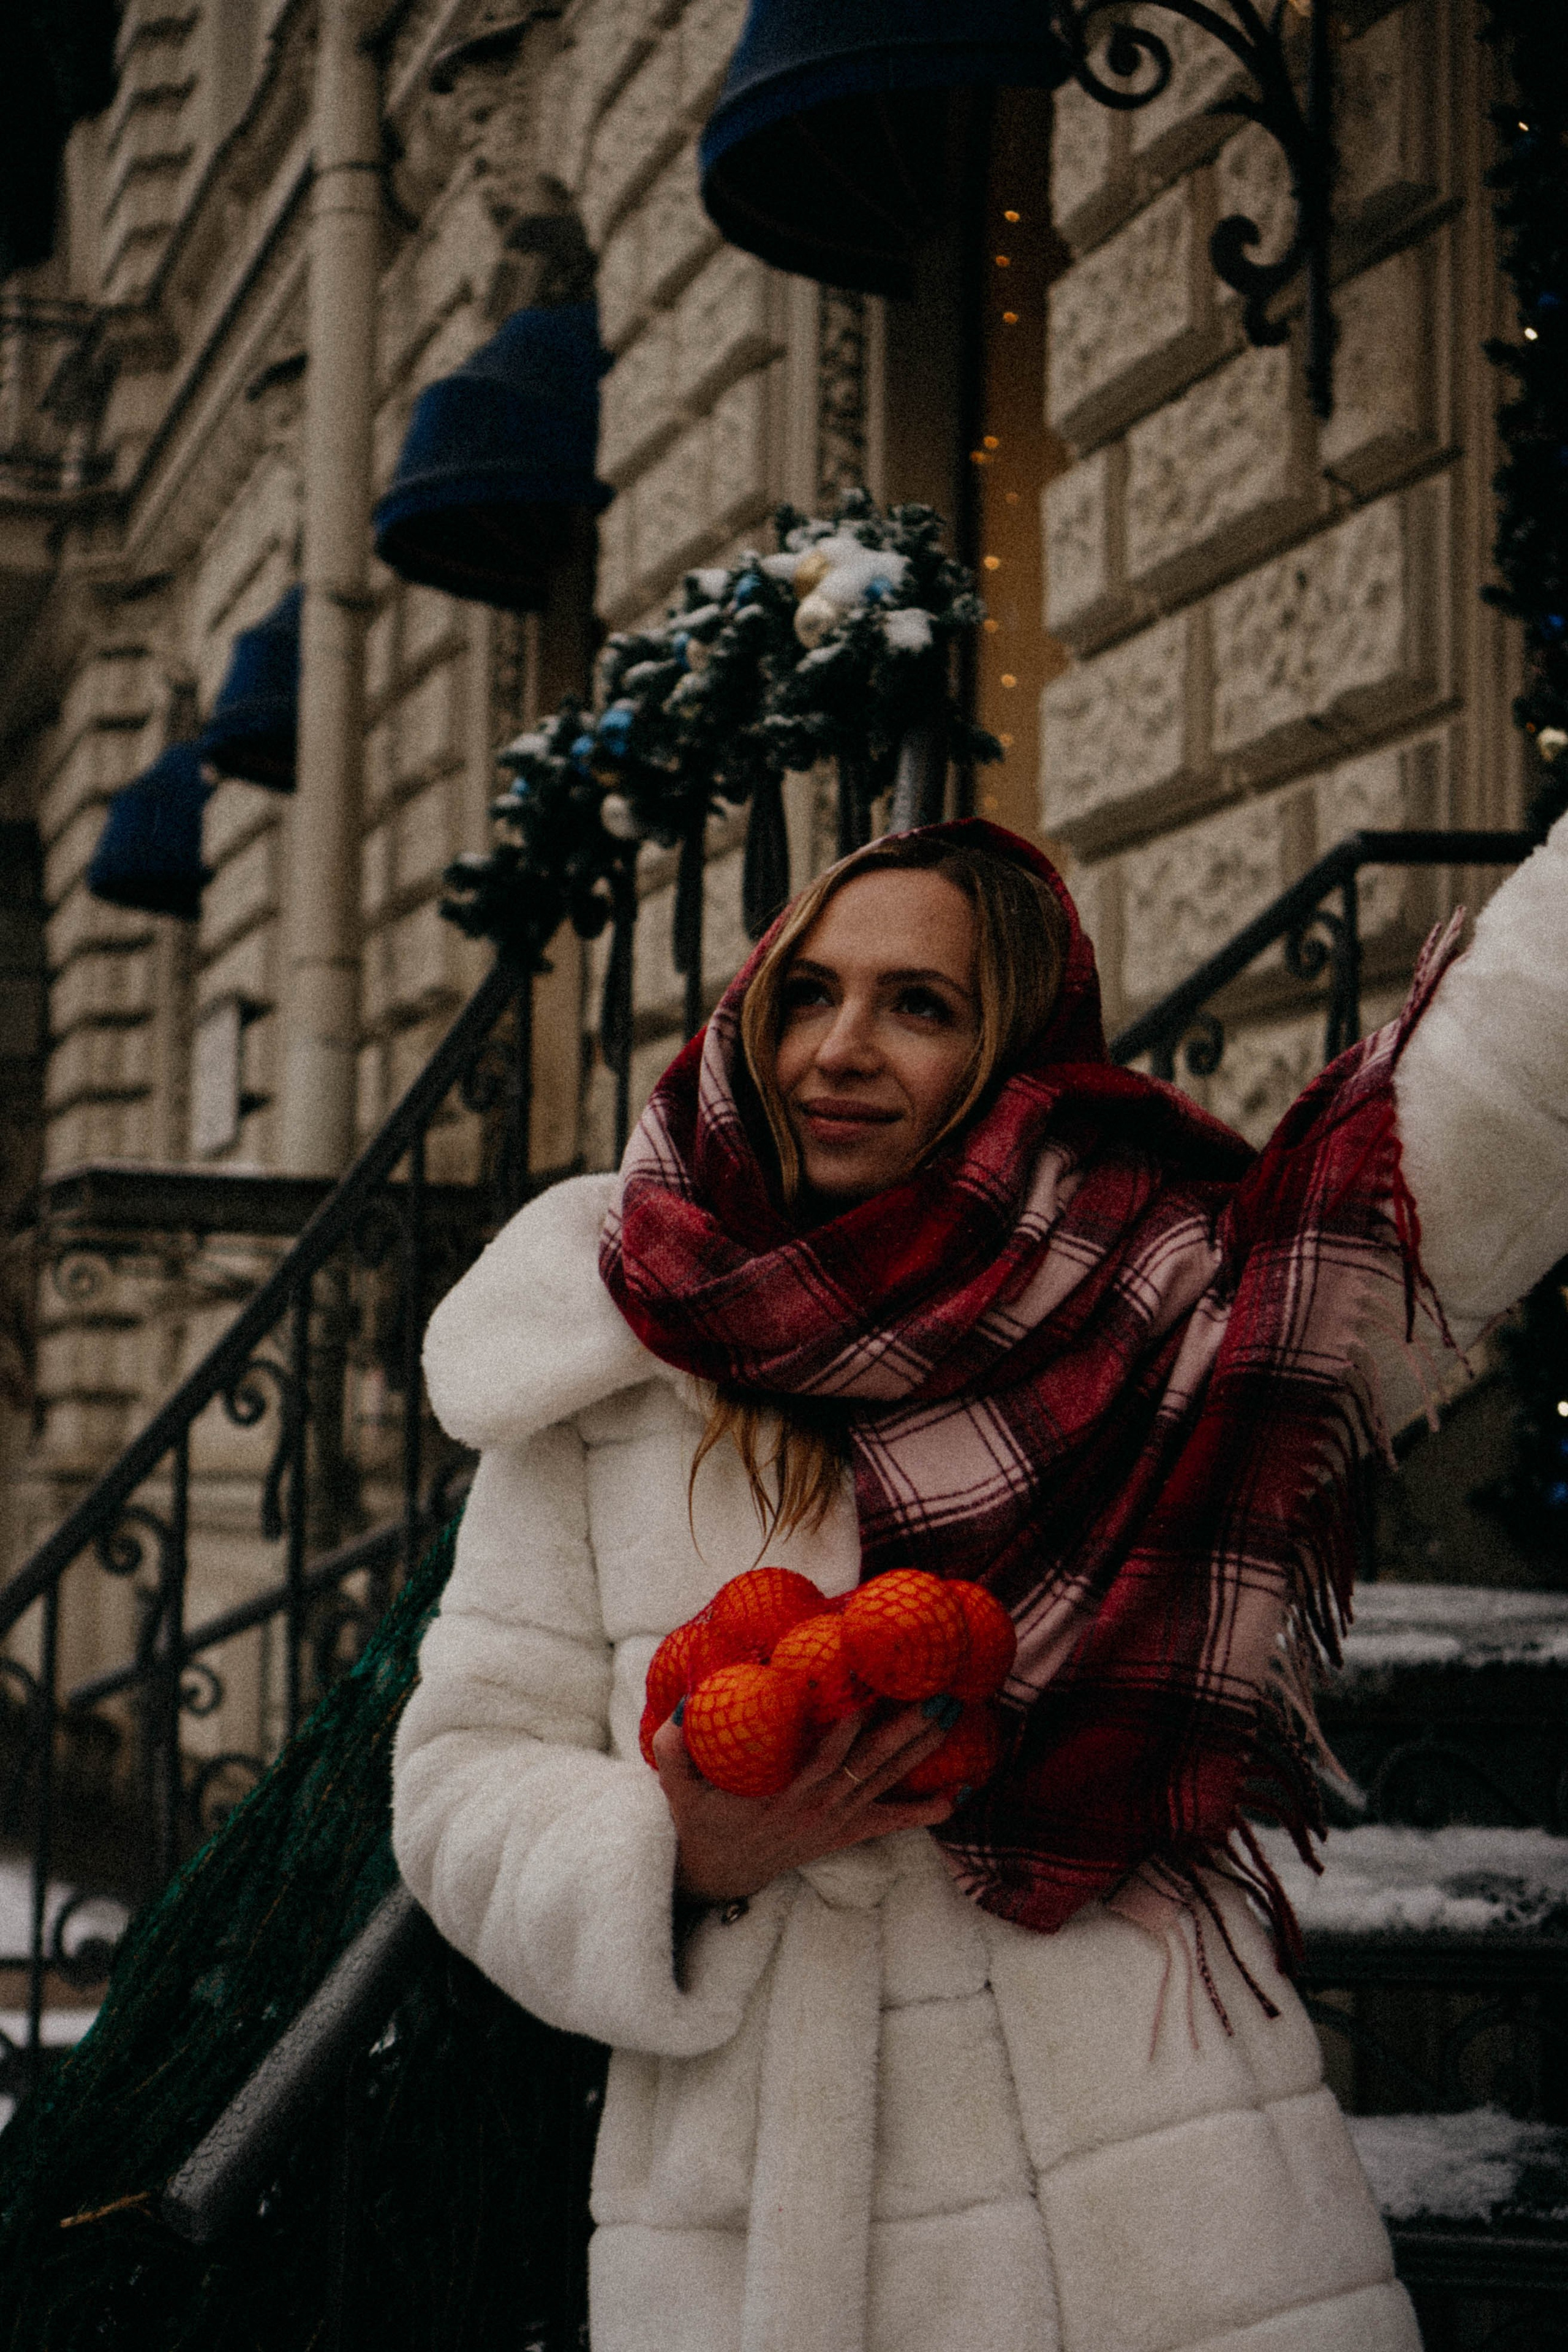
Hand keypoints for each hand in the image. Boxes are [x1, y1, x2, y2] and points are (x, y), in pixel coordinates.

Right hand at [652, 1704, 955, 1903]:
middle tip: (935, 1695)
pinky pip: (892, 1822)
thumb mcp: (677, 1786)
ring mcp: (836, 1819)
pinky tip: (958, 1795)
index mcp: (781, 1791)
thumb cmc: (702, 1817)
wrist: (722, 1870)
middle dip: (904, 1729)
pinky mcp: (847, 1831)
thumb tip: (687, 1705)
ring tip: (951, 1714)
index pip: (822, 1755)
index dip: (847, 1726)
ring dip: (920, 1749)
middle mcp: (817, 1805)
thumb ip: (675, 1747)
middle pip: (868, 1764)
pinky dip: (926, 1812)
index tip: (869, 1689)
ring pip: (885, 1780)